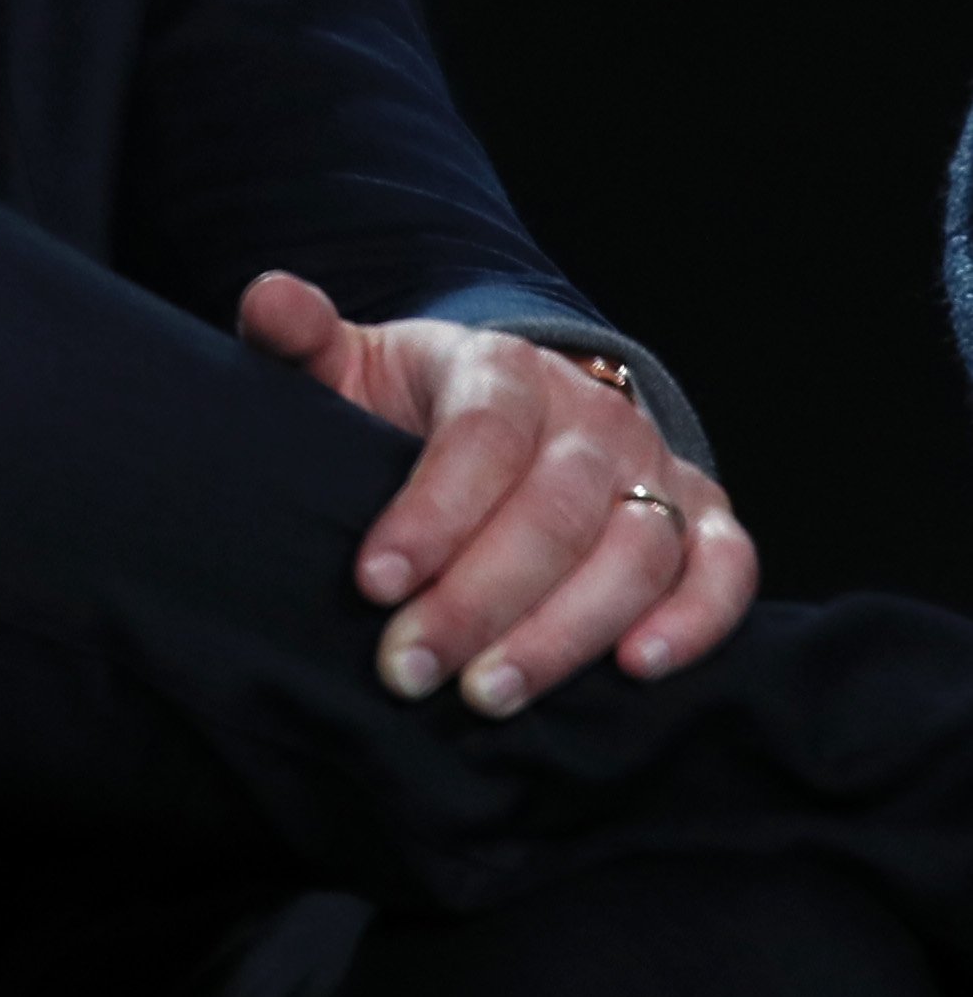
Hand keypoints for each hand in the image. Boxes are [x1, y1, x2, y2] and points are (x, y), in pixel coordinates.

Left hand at [238, 271, 756, 717]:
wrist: (504, 409)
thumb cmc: (408, 403)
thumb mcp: (347, 364)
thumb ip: (299, 336)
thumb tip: (271, 300)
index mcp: (502, 367)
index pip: (479, 440)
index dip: (430, 515)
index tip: (374, 583)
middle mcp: (592, 413)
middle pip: (553, 512)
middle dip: (477, 601)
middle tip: (408, 669)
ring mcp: (656, 465)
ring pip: (635, 551)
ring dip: (565, 633)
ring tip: (488, 696)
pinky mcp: (705, 518)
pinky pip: (725, 569)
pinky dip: (696, 619)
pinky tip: (637, 670)